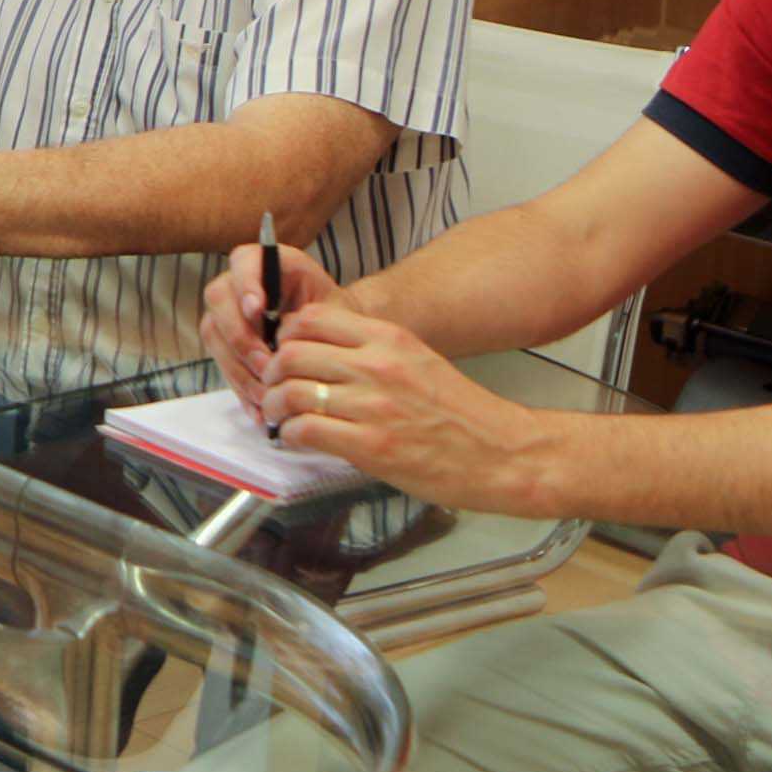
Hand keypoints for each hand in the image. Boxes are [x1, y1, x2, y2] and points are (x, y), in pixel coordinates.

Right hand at [198, 239, 344, 405]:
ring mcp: (226, 313)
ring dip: (239, 368)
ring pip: (214, 336)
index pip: (243, 262)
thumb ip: (310, 313)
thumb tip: (282, 334)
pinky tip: (260, 410)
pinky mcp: (224, 344)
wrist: (335, 338)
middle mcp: (238, 283)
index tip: (258, 310)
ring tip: (267, 394)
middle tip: (266, 364)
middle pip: (218, 300)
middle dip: (240, 336)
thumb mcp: (332, 308)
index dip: (246, 285)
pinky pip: (221, 364)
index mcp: (266, 261)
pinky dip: (241, 389)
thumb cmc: (335, 318)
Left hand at [257, 301, 556, 513]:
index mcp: (389, 339)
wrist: (502, 453)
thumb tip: (319, 355)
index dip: (285, 336)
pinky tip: (299, 440)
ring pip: (289, 392)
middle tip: (272, 388)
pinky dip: (291, 436)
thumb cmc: (461, 414)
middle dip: (270, 372)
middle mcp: (377, 365)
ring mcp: (373, 405)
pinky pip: (305, 431)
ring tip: (279, 417)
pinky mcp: (371, 445)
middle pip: (291, 352)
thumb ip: (371, 353)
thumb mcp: (416, 362)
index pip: (311, 318)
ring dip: (273, 407)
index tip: (282, 353)